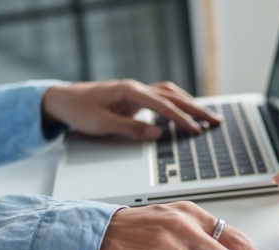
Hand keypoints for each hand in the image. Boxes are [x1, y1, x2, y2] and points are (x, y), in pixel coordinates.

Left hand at [41, 80, 222, 139]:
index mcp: (129, 92)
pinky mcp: (135, 97)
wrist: (63, 100)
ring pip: (170, 94)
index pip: (163, 105)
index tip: (196, 130)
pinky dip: (177, 103)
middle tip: (215, 121)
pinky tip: (185, 111)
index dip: (181, 119)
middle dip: (196, 109)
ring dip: (190, 104)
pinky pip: (162, 98)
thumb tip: (156, 133)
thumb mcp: (101, 124)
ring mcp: (136, 91)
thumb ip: (130, 129)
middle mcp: (136, 88)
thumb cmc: (79, 111)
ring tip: (207, 116)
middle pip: (173, 97)